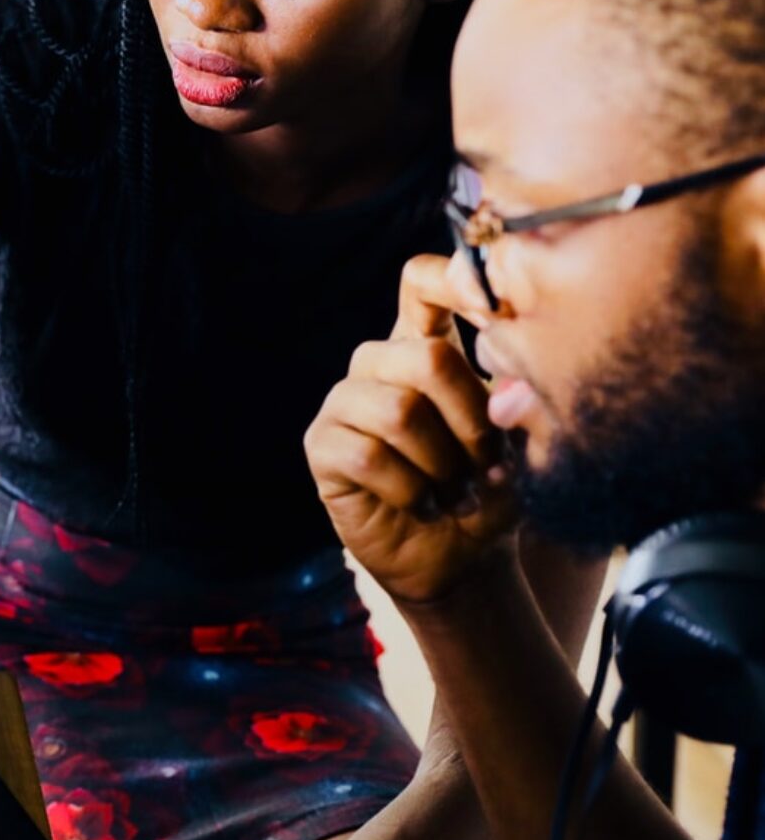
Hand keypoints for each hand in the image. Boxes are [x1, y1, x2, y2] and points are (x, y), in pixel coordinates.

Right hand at [304, 254, 520, 603]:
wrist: (461, 558)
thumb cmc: (489, 490)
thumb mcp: (517, 441)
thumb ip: (514, 401)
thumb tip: (508, 383)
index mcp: (425, 345)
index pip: (421, 282)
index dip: (453, 280)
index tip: (495, 313)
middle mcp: (379, 364)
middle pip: (427, 356)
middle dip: (473, 420)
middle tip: (488, 464)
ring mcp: (344, 403)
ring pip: (400, 411)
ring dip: (443, 464)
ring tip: (457, 491)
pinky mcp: (323, 446)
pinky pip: (367, 455)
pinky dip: (412, 490)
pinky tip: (424, 505)